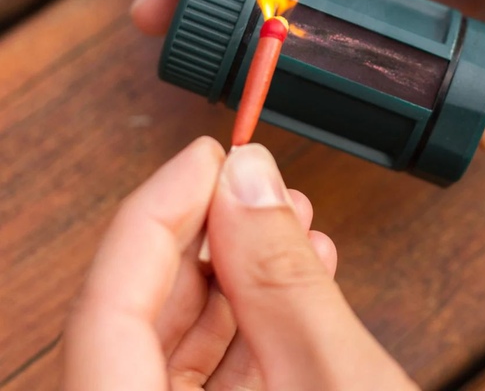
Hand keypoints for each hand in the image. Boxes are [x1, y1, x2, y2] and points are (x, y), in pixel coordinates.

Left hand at [63, 138, 416, 389]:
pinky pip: (206, 371)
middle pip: (137, 319)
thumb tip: (248, 179)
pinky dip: (250, 315)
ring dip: (234, 270)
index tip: (208, 158)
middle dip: (205, 235)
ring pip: (172, 341)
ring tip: (289, 224)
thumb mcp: (339, 386)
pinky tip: (295, 276)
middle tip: (256, 186)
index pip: (105, 311)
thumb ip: (283, 279)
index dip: (154, 213)